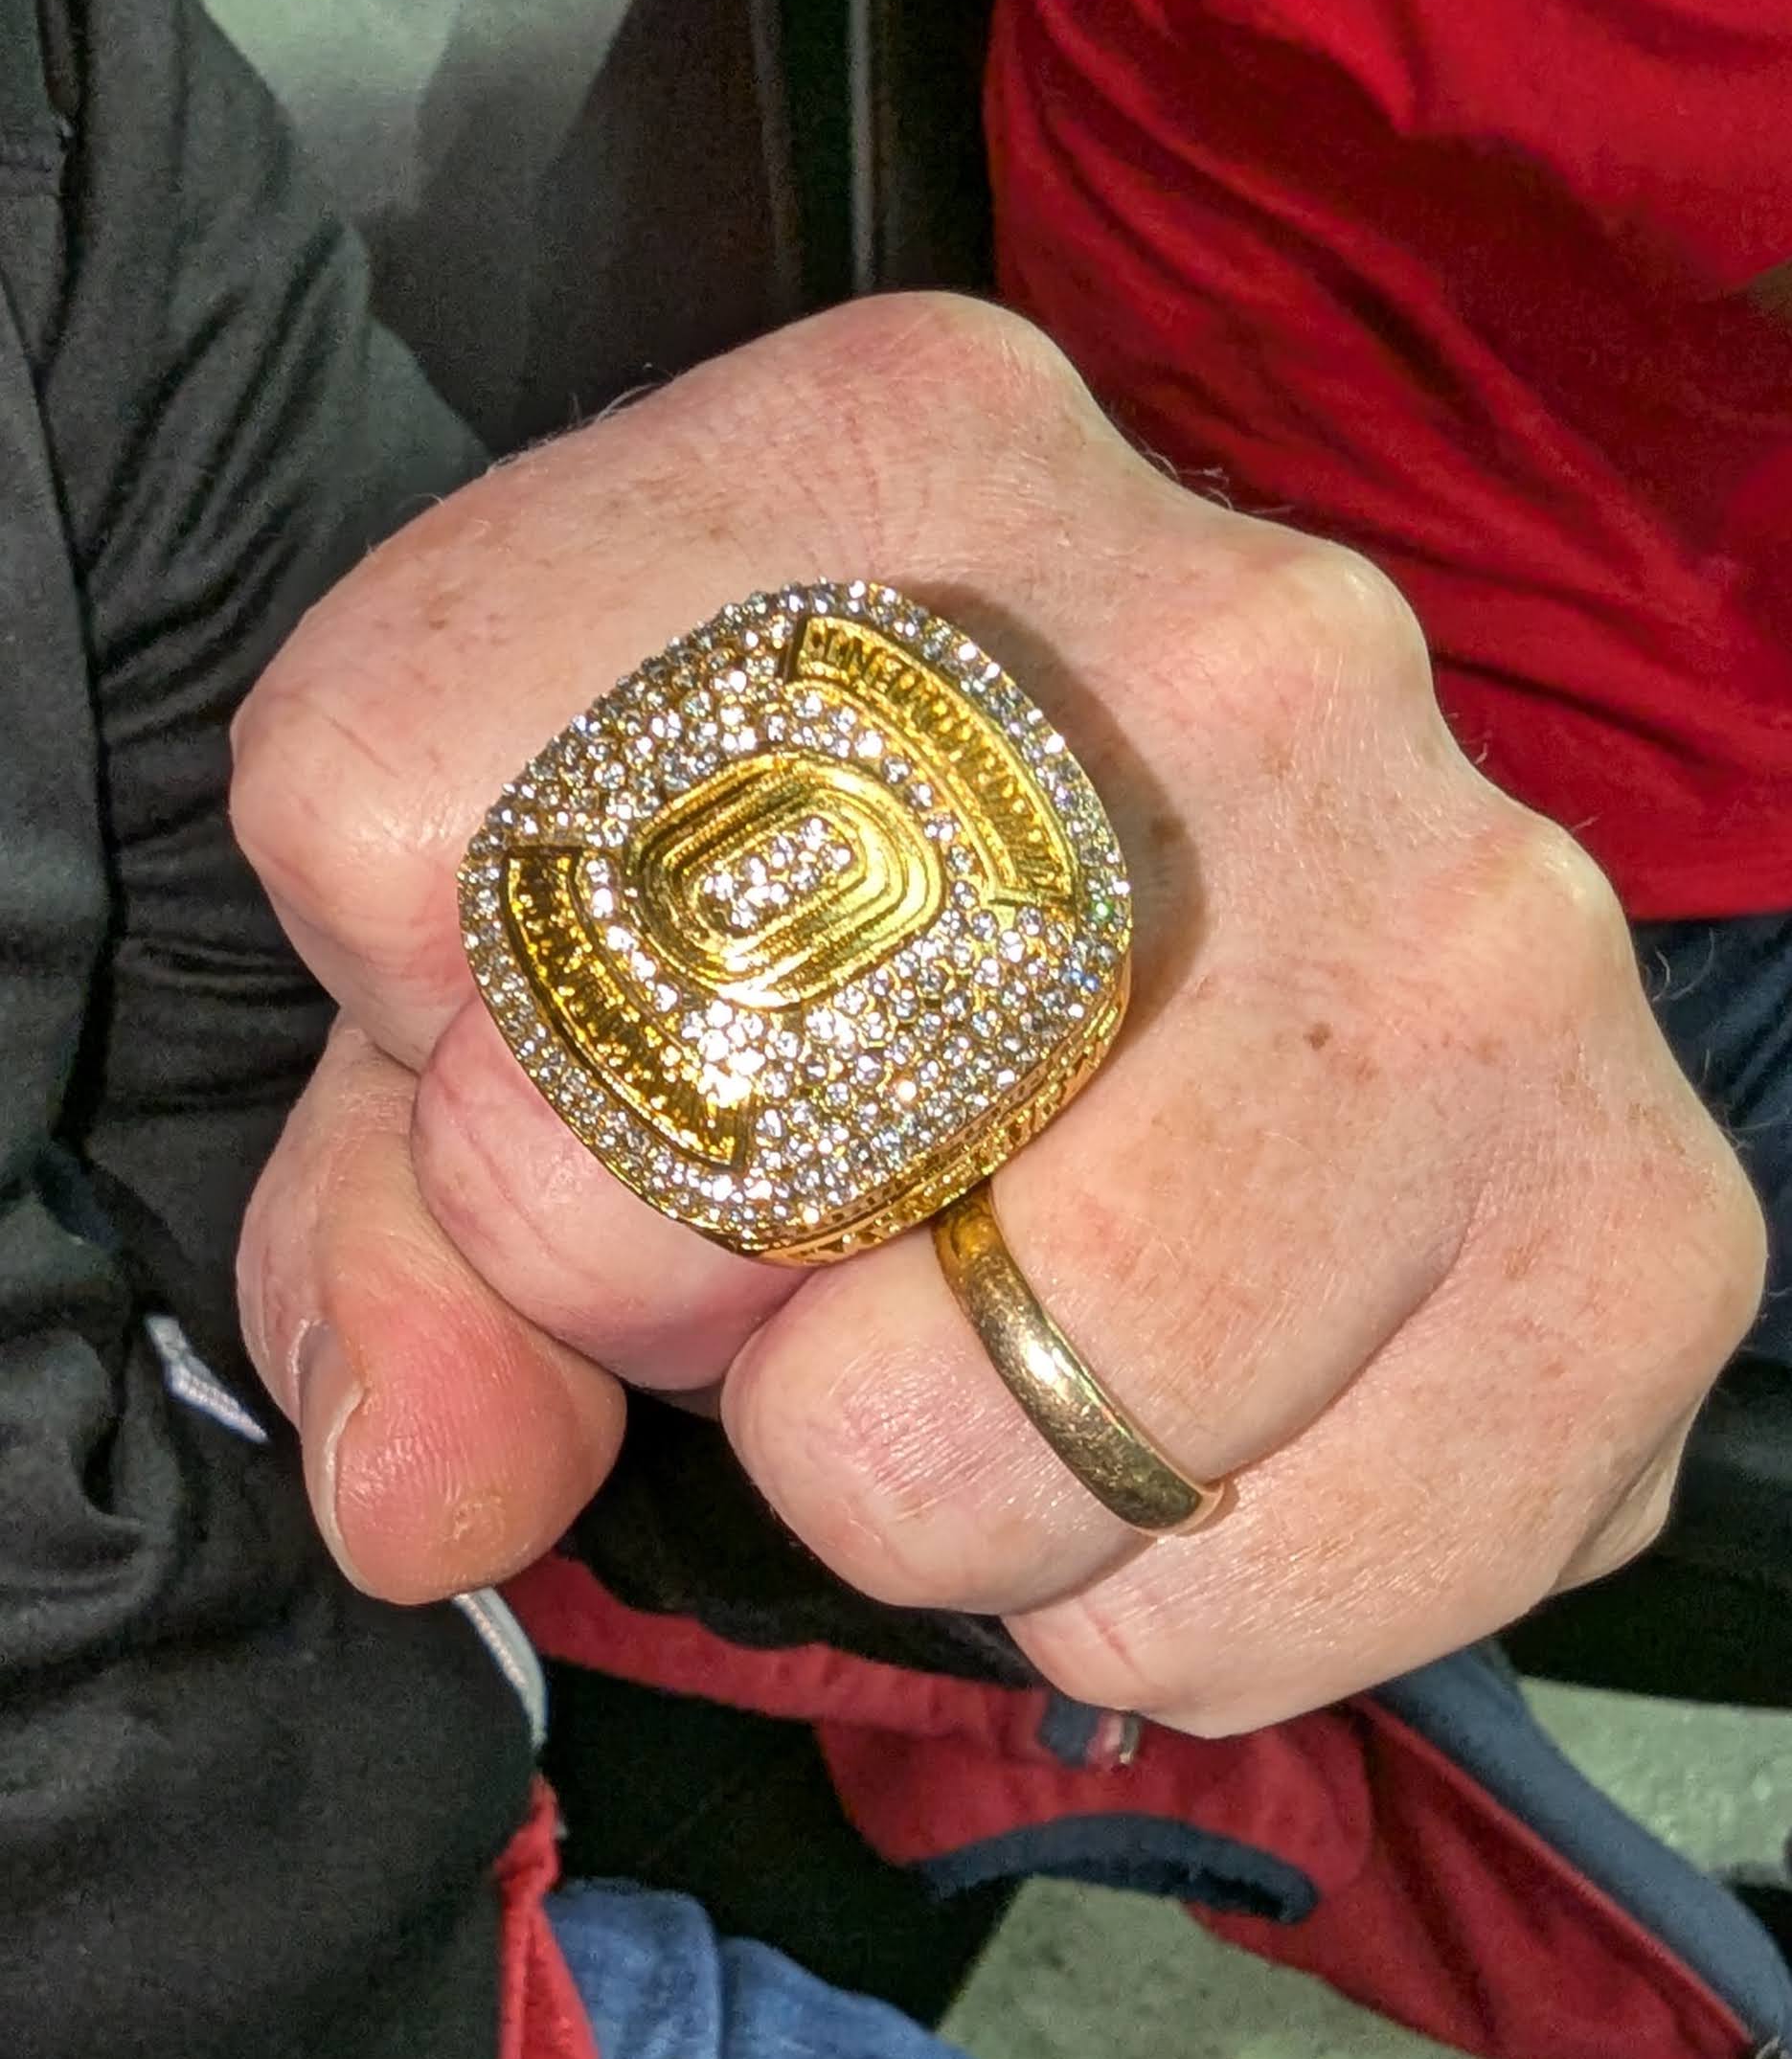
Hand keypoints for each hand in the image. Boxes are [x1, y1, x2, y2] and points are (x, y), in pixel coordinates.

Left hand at [232, 295, 1763, 1729]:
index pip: (415, 818)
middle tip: (810, 1243)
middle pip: (746, 1146)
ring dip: (933, 1490)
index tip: (555, 1099)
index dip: (447, 1085)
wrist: (1265, 899)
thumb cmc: (867, 934)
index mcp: (891, 460)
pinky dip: (1153, 1598)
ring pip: (1015, 1432)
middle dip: (691, 1302)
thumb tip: (419, 1494)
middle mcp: (1240, 647)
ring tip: (998, 1344)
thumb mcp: (555, 987)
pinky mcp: (1644, 1217)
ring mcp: (1478, 923)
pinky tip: (1180, 1419)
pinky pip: (1255, 1595)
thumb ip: (404, 1226)